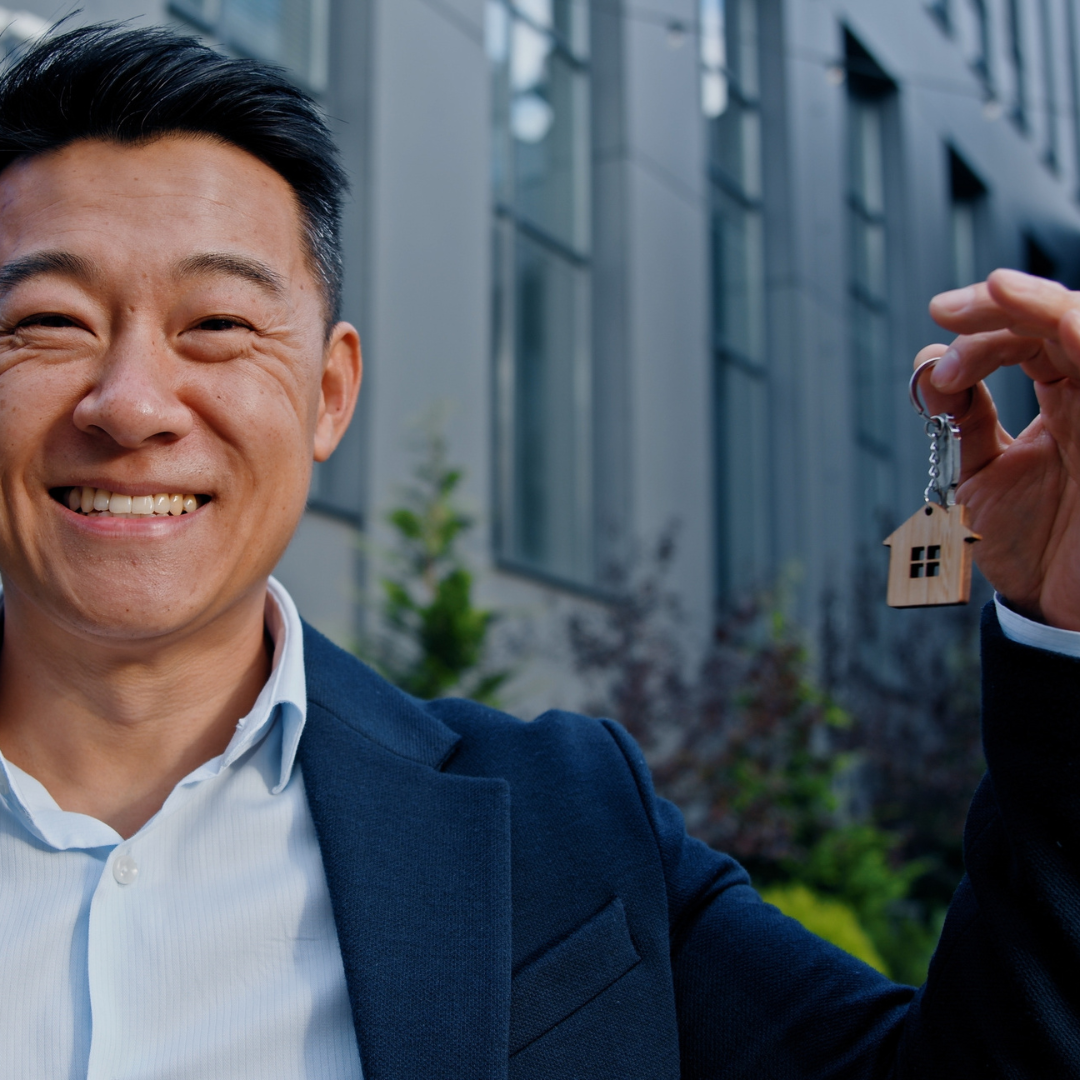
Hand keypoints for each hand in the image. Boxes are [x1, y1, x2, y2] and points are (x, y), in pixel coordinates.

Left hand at [919, 268, 1079, 629]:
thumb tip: (930, 361)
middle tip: (949, 306)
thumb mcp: (979, 474)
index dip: (984, 327)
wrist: (1055, 609)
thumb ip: (961, 419)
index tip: (938, 350)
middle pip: (1064, 319)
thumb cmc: (1028, 544)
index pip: (1030, 336)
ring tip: (995, 292)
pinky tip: (1062, 323)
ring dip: (1045, 306)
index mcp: (1064, 401)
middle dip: (1004, 303)